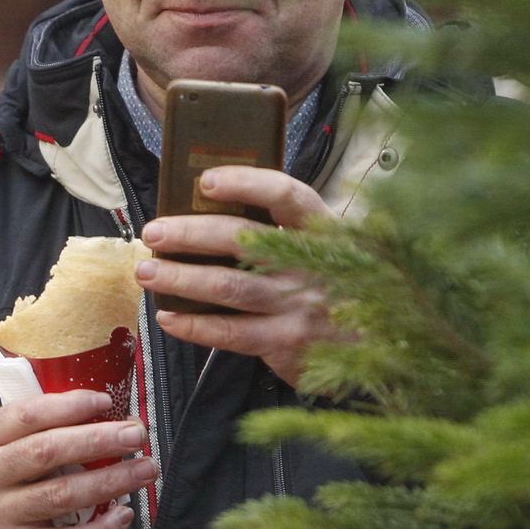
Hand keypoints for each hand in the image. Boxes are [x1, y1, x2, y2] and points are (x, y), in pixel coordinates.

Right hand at [0, 390, 153, 528]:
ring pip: (62, 494)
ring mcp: (1, 515)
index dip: (68, 406)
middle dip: (98, 440)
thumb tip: (102, 413)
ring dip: (111, 481)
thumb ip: (33, 427)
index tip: (104, 401)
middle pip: (47, 451)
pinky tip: (122, 516)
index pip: (26, 415)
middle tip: (135, 434)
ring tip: (144, 470)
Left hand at [136, 165, 345, 387]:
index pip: (286, 195)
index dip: (245, 184)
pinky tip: (168, 317)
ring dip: (180, 278)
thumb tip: (213, 206)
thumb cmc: (338, 286)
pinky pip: (230, 332)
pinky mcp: (285, 342)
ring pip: (228, 286)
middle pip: (243, 239)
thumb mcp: (329, 247)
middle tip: (154, 232)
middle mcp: (312, 265)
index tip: (204, 181)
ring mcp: (299, 305)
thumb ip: (287, 228)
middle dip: (191, 233)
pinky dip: (194, 325)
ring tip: (146, 271)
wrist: (382, 346)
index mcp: (324, 230)